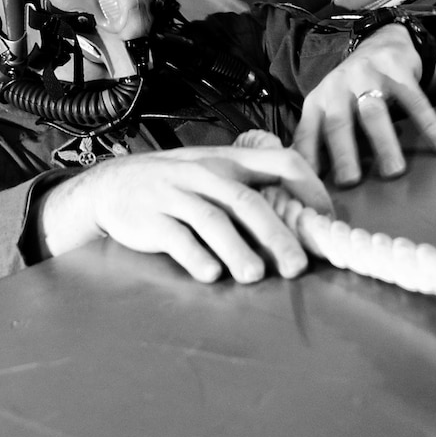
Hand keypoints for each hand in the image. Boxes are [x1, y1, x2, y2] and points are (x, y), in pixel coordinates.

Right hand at [40, 139, 331, 284]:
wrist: (110, 187)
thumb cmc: (174, 184)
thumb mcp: (213, 172)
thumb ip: (250, 187)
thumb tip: (302, 217)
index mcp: (229, 161)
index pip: (281, 161)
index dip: (309, 186)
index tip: (325, 217)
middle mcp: (205, 174)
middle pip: (248, 202)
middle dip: (276, 235)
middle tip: (297, 266)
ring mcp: (176, 195)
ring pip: (213, 220)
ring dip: (237, 249)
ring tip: (255, 276)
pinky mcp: (150, 219)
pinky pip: (176, 238)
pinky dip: (195, 257)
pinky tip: (211, 275)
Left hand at [292, 25, 435, 187]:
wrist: (381, 42)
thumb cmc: (352, 87)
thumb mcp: (328, 106)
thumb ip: (320, 136)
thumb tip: (310, 179)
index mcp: (318, 100)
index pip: (307, 132)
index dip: (308, 158)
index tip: (313, 186)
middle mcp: (338, 87)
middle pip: (339, 122)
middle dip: (344, 153)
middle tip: (350, 182)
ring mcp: (368, 76)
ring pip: (374, 112)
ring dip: (384, 143)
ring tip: (394, 171)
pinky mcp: (398, 70)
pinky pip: (415, 101)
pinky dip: (430, 125)